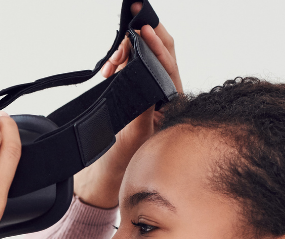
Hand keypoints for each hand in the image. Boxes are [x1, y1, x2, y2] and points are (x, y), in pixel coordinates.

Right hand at [72, 6, 180, 208]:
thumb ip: (143, 107)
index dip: (156, 45)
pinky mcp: (139, 93)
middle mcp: (168, 95)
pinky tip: (110, 66)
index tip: (141, 31)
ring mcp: (153, 93)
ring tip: (113, 57)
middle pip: (163, 53)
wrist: (111, 175)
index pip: (169, 66)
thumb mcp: (137, 135)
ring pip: (147, 57)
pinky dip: (121, 61)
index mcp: (175, 103)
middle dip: (148, 33)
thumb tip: (147, 79)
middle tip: (135, 13)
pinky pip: (134, 67)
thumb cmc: (128, 160)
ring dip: (129, 49)